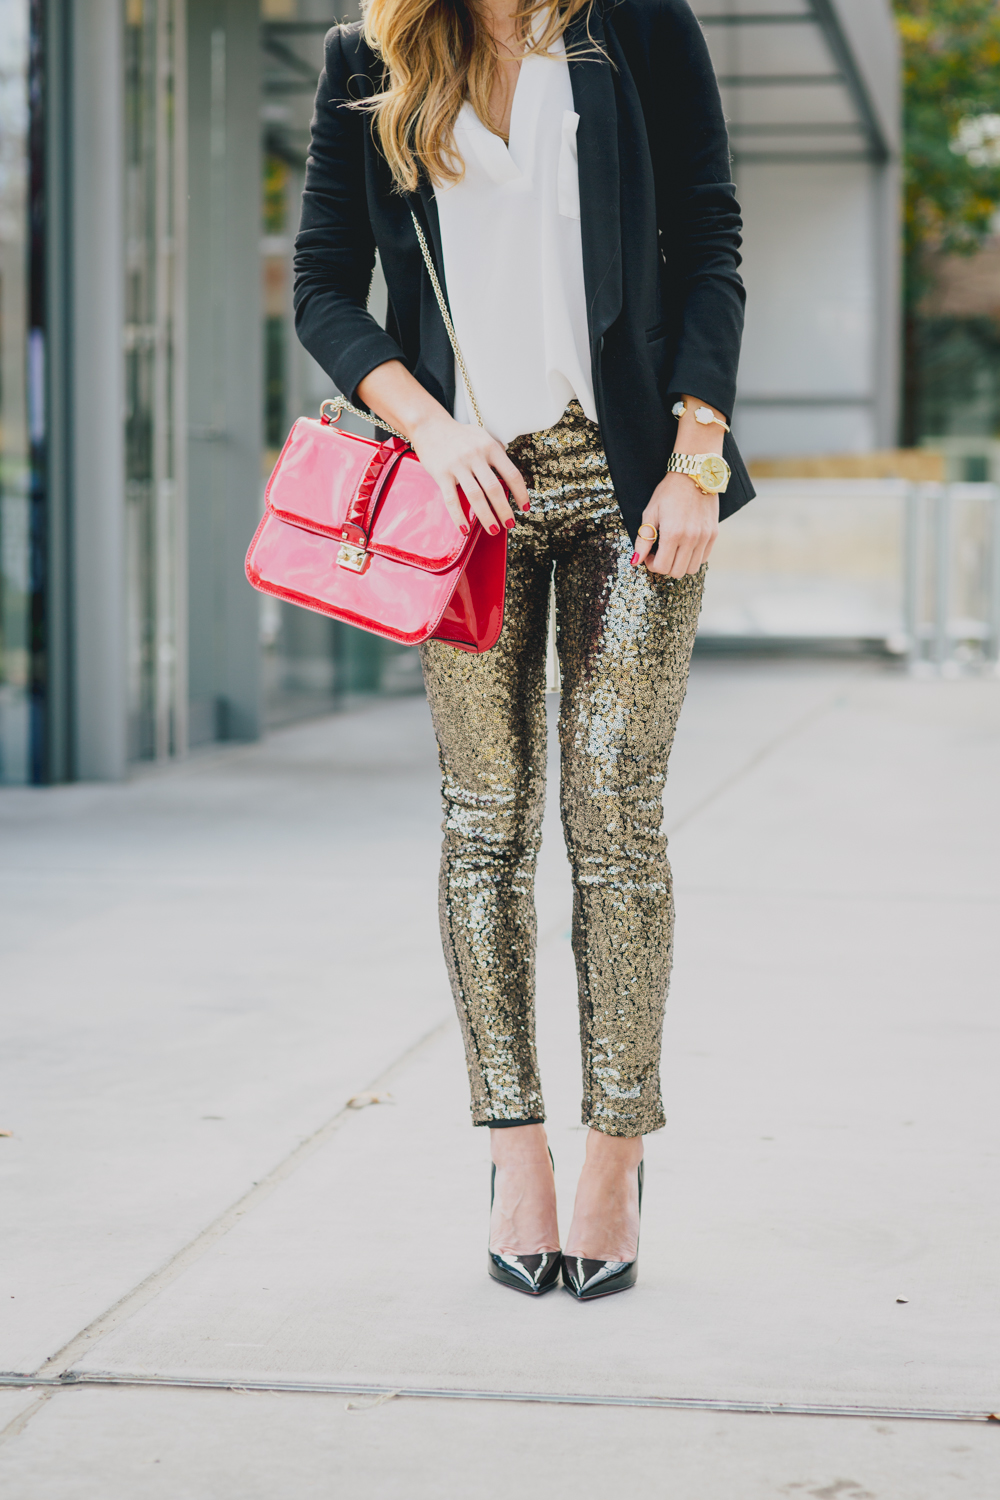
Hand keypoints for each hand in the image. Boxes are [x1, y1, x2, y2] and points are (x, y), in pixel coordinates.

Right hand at [356, 359, 528, 535]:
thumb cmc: (458, 434)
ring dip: (486, 516)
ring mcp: (458, 465)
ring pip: (475, 496)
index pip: (511, 474)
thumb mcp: (482, 436)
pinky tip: (464, 529)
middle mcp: (475, 455)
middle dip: (504, 510)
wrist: (429, 425)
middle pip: (494, 488)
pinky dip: (458, 517)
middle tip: (510, 524)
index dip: (521, 493)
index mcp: (490, 447)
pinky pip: (451, 499)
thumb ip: (496, 452)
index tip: (525, 507)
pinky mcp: (442, 473)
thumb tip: (509, 474)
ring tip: (494, 530)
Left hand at [632, 472, 718, 576]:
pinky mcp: (714, 534)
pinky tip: (685, 545)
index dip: (652, 565)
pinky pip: (704, 558)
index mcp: (673, 533)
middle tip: (660, 553)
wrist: (694, 474)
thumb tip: (635, 561)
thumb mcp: (651, 513)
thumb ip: (643, 539)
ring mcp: (704, 537)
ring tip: (673, 550)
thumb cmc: (669, 492)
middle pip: (677, 572)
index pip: (662, 567)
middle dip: (665, 567)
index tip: (649, 555)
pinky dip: (693, 557)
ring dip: (680, 564)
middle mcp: (691, 538)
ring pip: (692, 568)